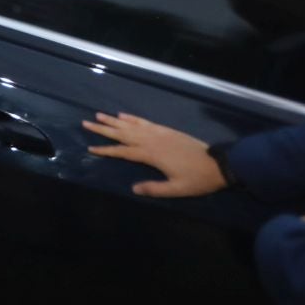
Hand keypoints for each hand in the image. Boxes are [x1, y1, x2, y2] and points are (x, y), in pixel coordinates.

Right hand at [83, 112, 227, 197]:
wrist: (218, 164)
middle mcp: (151, 141)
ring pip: (131, 125)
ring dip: (114, 120)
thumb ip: (154, 189)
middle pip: (122, 133)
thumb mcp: (177, 189)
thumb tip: (133, 188)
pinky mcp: (166, 130)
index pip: (123, 152)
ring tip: (99, 115)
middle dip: (104, 129)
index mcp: (151, 155)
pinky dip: (132, 118)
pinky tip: (123, 115)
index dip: (106, 151)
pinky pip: (144, 122)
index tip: (90, 148)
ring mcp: (158, 133)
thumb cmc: (197, 179)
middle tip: (86, 123)